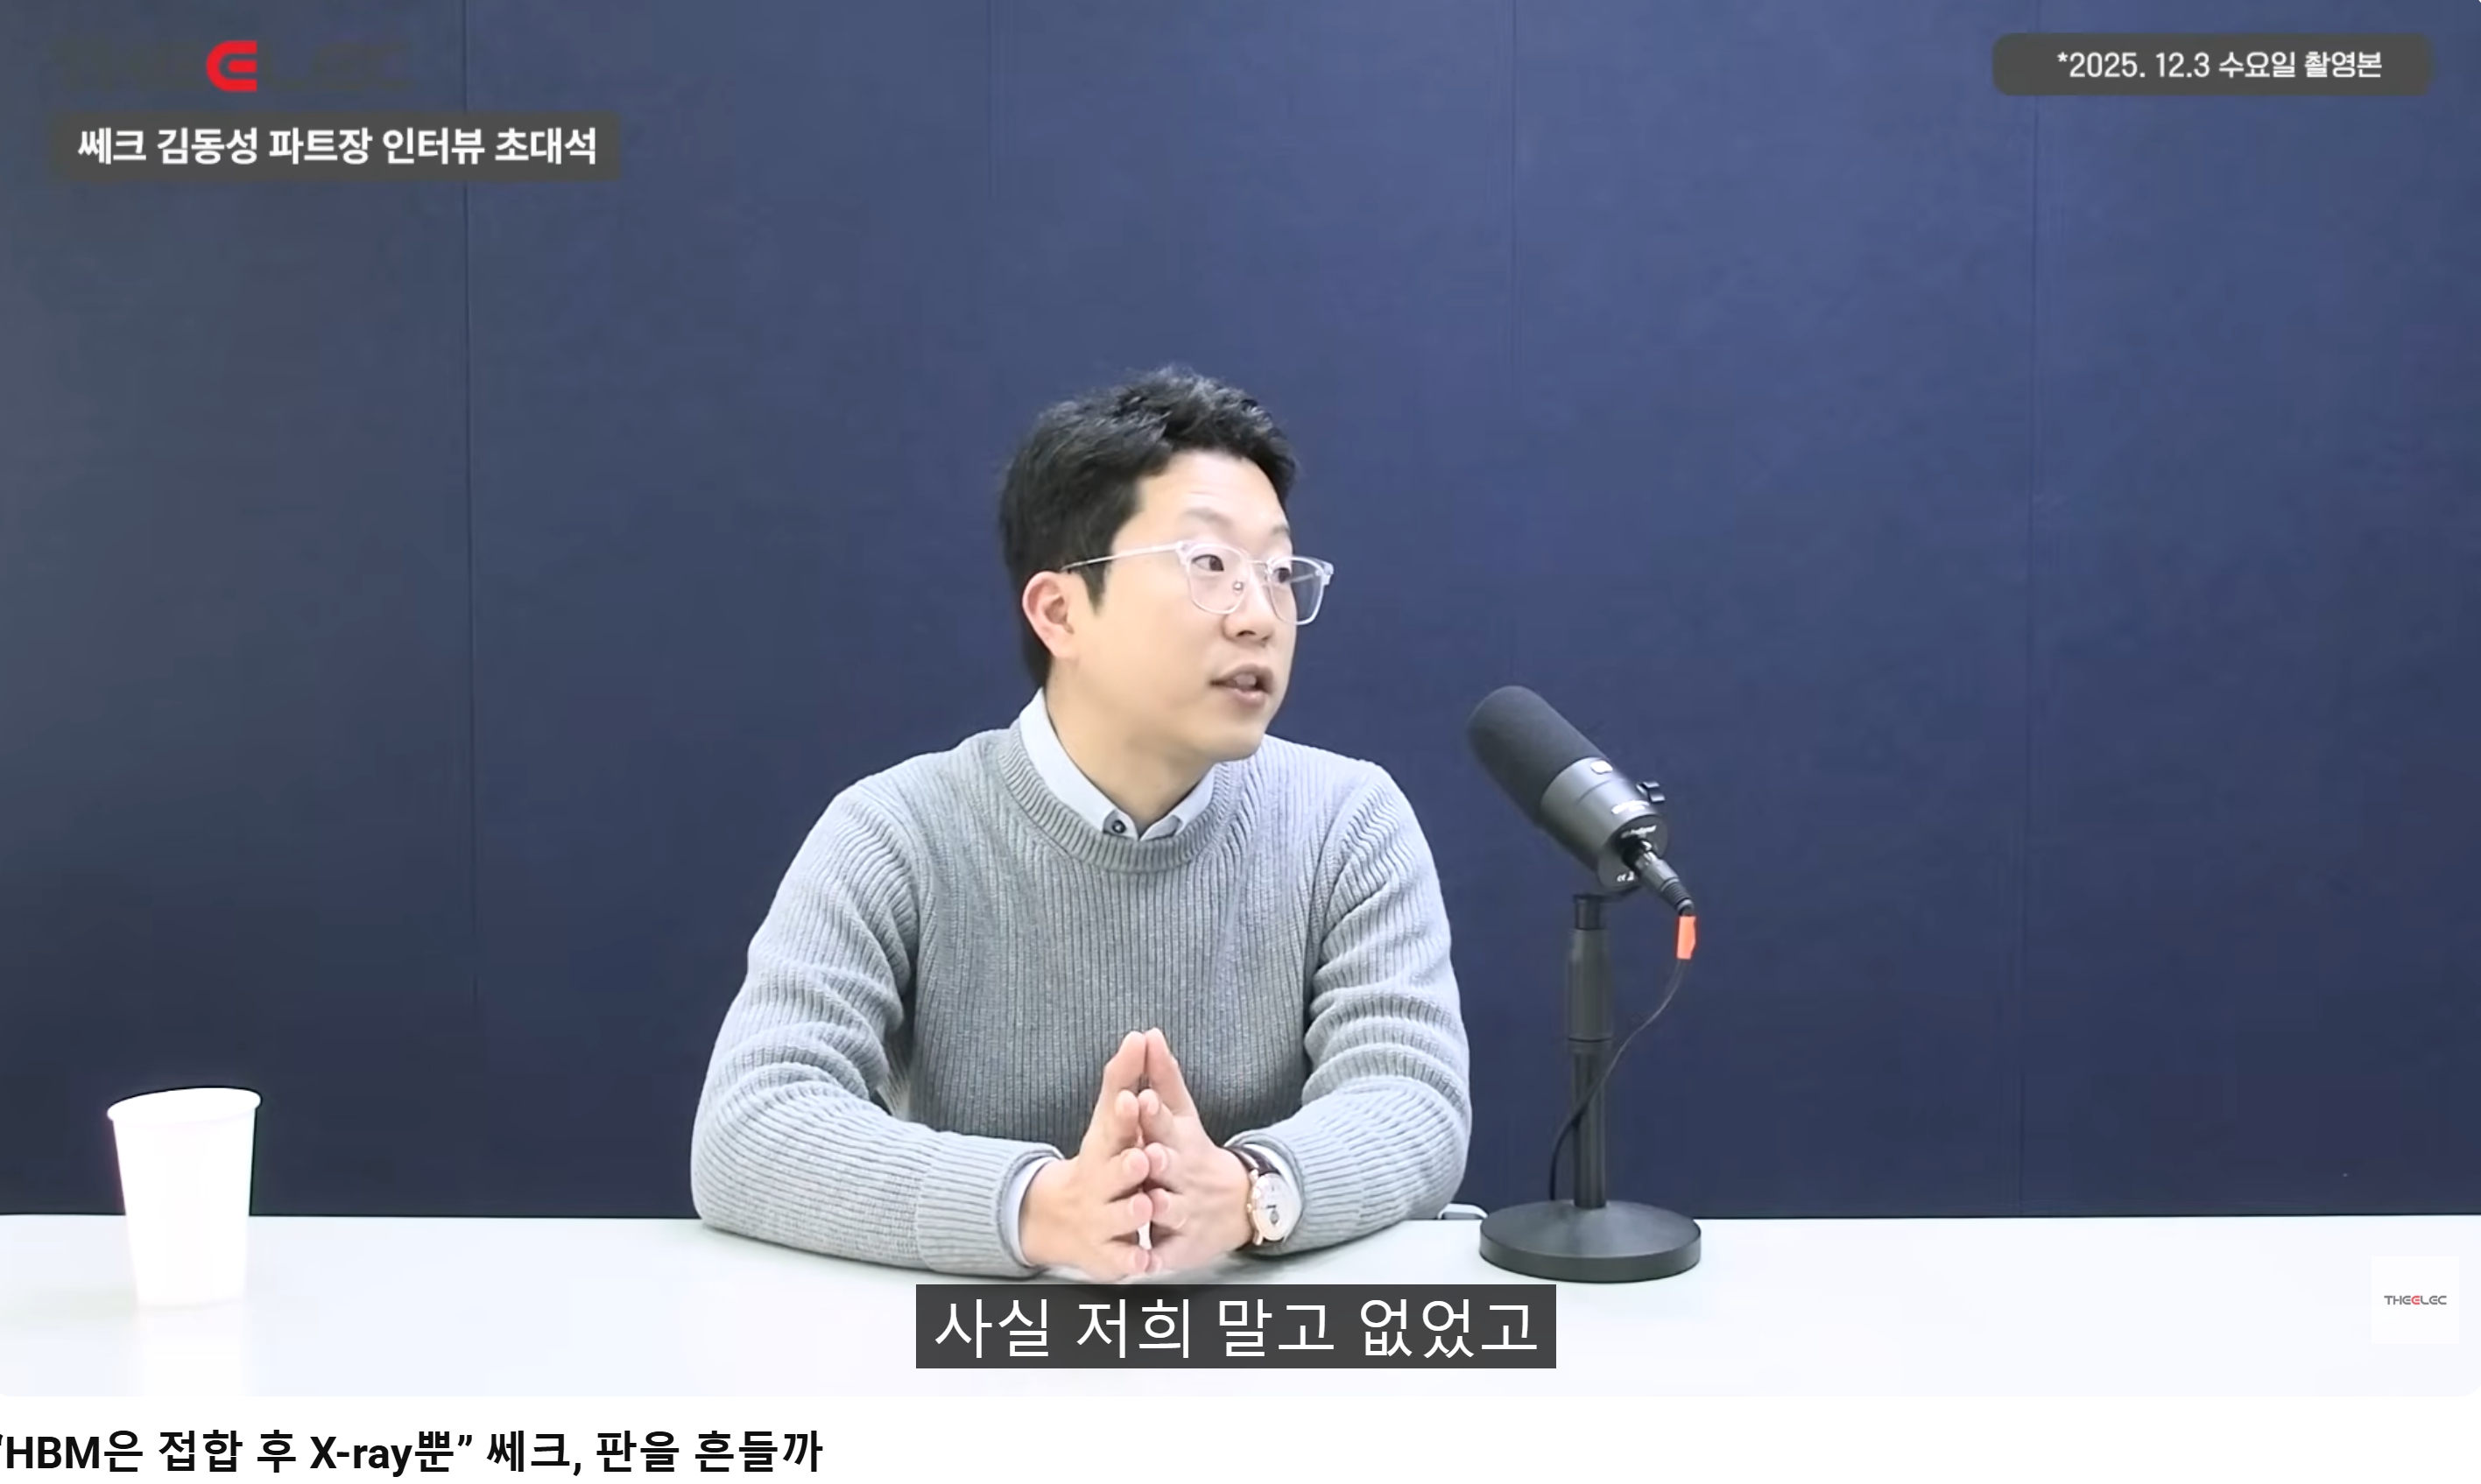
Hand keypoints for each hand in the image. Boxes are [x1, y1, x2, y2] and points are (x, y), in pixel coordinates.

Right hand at [1020, 1032, 1169, 1278]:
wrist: (1058, 1217)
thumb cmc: (1098, 1160)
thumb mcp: (1110, 1121)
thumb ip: (1126, 1079)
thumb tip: (1142, 1034)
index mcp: (1103, 1148)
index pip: (1111, 1128)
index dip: (1122, 1116)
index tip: (1131, 1099)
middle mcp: (1098, 1183)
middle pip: (1113, 1174)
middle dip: (1127, 1166)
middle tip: (1145, 1156)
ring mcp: (1100, 1219)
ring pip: (1119, 1217)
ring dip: (1132, 1211)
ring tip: (1147, 1203)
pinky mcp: (1106, 1255)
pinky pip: (1120, 1260)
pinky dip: (1130, 1260)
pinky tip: (1144, 1258)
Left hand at [1131, 1028, 1253, 1271]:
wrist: (1241, 1203)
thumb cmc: (1197, 1152)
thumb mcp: (1184, 1114)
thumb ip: (1164, 1076)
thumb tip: (1148, 1032)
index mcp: (1180, 1141)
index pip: (1164, 1122)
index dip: (1152, 1113)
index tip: (1141, 1097)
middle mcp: (1183, 1175)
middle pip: (1168, 1166)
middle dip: (1158, 1159)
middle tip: (1146, 1152)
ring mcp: (1185, 1211)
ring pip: (1170, 1209)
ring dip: (1160, 1207)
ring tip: (1149, 1203)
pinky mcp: (1182, 1245)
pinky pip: (1168, 1253)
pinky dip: (1157, 1260)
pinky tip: (1143, 1264)